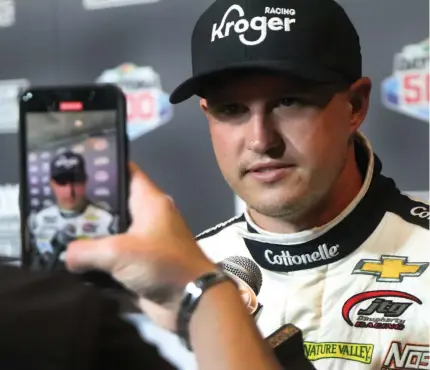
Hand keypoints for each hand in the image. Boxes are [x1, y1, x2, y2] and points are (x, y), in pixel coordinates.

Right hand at [65, 163, 216, 330]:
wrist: (190, 300)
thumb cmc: (161, 263)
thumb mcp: (119, 252)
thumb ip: (86, 250)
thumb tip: (67, 255)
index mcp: (150, 201)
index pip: (127, 172)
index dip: (105, 167)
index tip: (76, 169)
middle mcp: (148, 217)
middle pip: (115, 203)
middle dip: (89, 206)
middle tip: (59, 207)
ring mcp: (145, 241)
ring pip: (113, 231)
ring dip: (92, 236)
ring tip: (60, 234)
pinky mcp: (142, 263)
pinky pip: (115, 255)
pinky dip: (99, 258)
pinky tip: (76, 260)